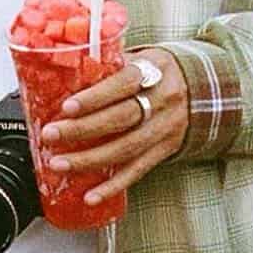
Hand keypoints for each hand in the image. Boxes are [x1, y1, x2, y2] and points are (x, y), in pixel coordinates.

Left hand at [38, 48, 188, 208]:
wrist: (202, 88)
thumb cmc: (157, 71)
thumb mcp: (141, 57)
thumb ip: (110, 63)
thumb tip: (66, 69)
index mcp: (154, 70)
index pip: (123, 83)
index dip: (95, 96)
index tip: (67, 107)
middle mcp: (163, 100)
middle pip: (121, 118)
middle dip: (82, 129)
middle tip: (51, 135)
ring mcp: (165, 128)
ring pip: (127, 148)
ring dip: (90, 160)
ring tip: (59, 164)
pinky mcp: (165, 150)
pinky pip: (138, 170)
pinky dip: (113, 185)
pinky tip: (91, 195)